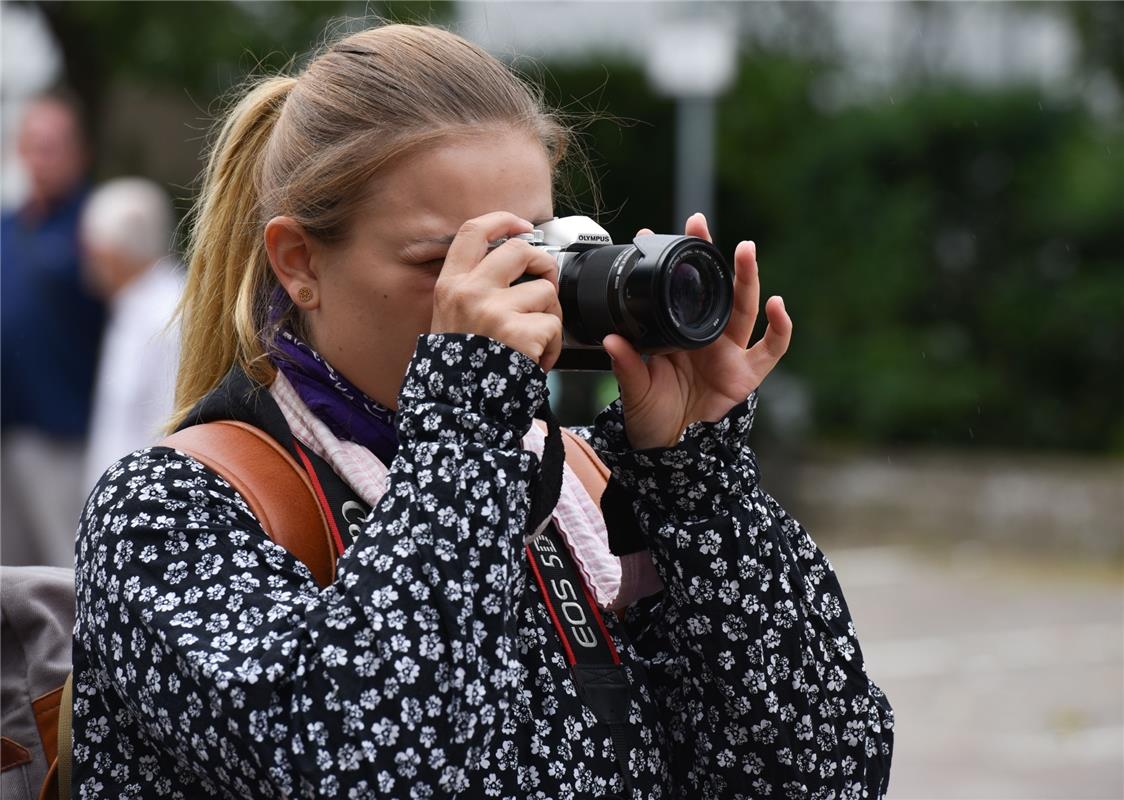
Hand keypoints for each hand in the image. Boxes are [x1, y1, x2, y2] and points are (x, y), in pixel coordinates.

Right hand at [431, 212, 563, 370]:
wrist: (458, 410)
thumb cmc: (460, 369)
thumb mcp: (449, 319)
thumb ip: (472, 289)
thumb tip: (511, 264)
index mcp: (450, 285)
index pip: (473, 231)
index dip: (502, 220)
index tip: (522, 225)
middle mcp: (470, 292)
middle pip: (520, 250)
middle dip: (543, 264)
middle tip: (543, 286)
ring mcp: (495, 310)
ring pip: (545, 291)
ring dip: (548, 317)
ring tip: (533, 342)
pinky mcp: (519, 332)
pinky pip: (554, 325)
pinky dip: (553, 346)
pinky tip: (535, 361)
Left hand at [602, 212, 792, 449]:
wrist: (671, 449)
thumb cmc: (651, 415)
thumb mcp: (633, 389)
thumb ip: (626, 365)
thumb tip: (611, 340)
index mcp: (676, 332)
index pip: (675, 289)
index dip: (668, 263)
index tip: (650, 235)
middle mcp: (704, 336)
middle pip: (714, 288)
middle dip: (709, 255)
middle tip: (699, 224)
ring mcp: (729, 352)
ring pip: (744, 307)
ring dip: (747, 278)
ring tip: (744, 250)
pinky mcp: (747, 373)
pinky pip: (771, 347)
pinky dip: (779, 327)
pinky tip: (778, 306)